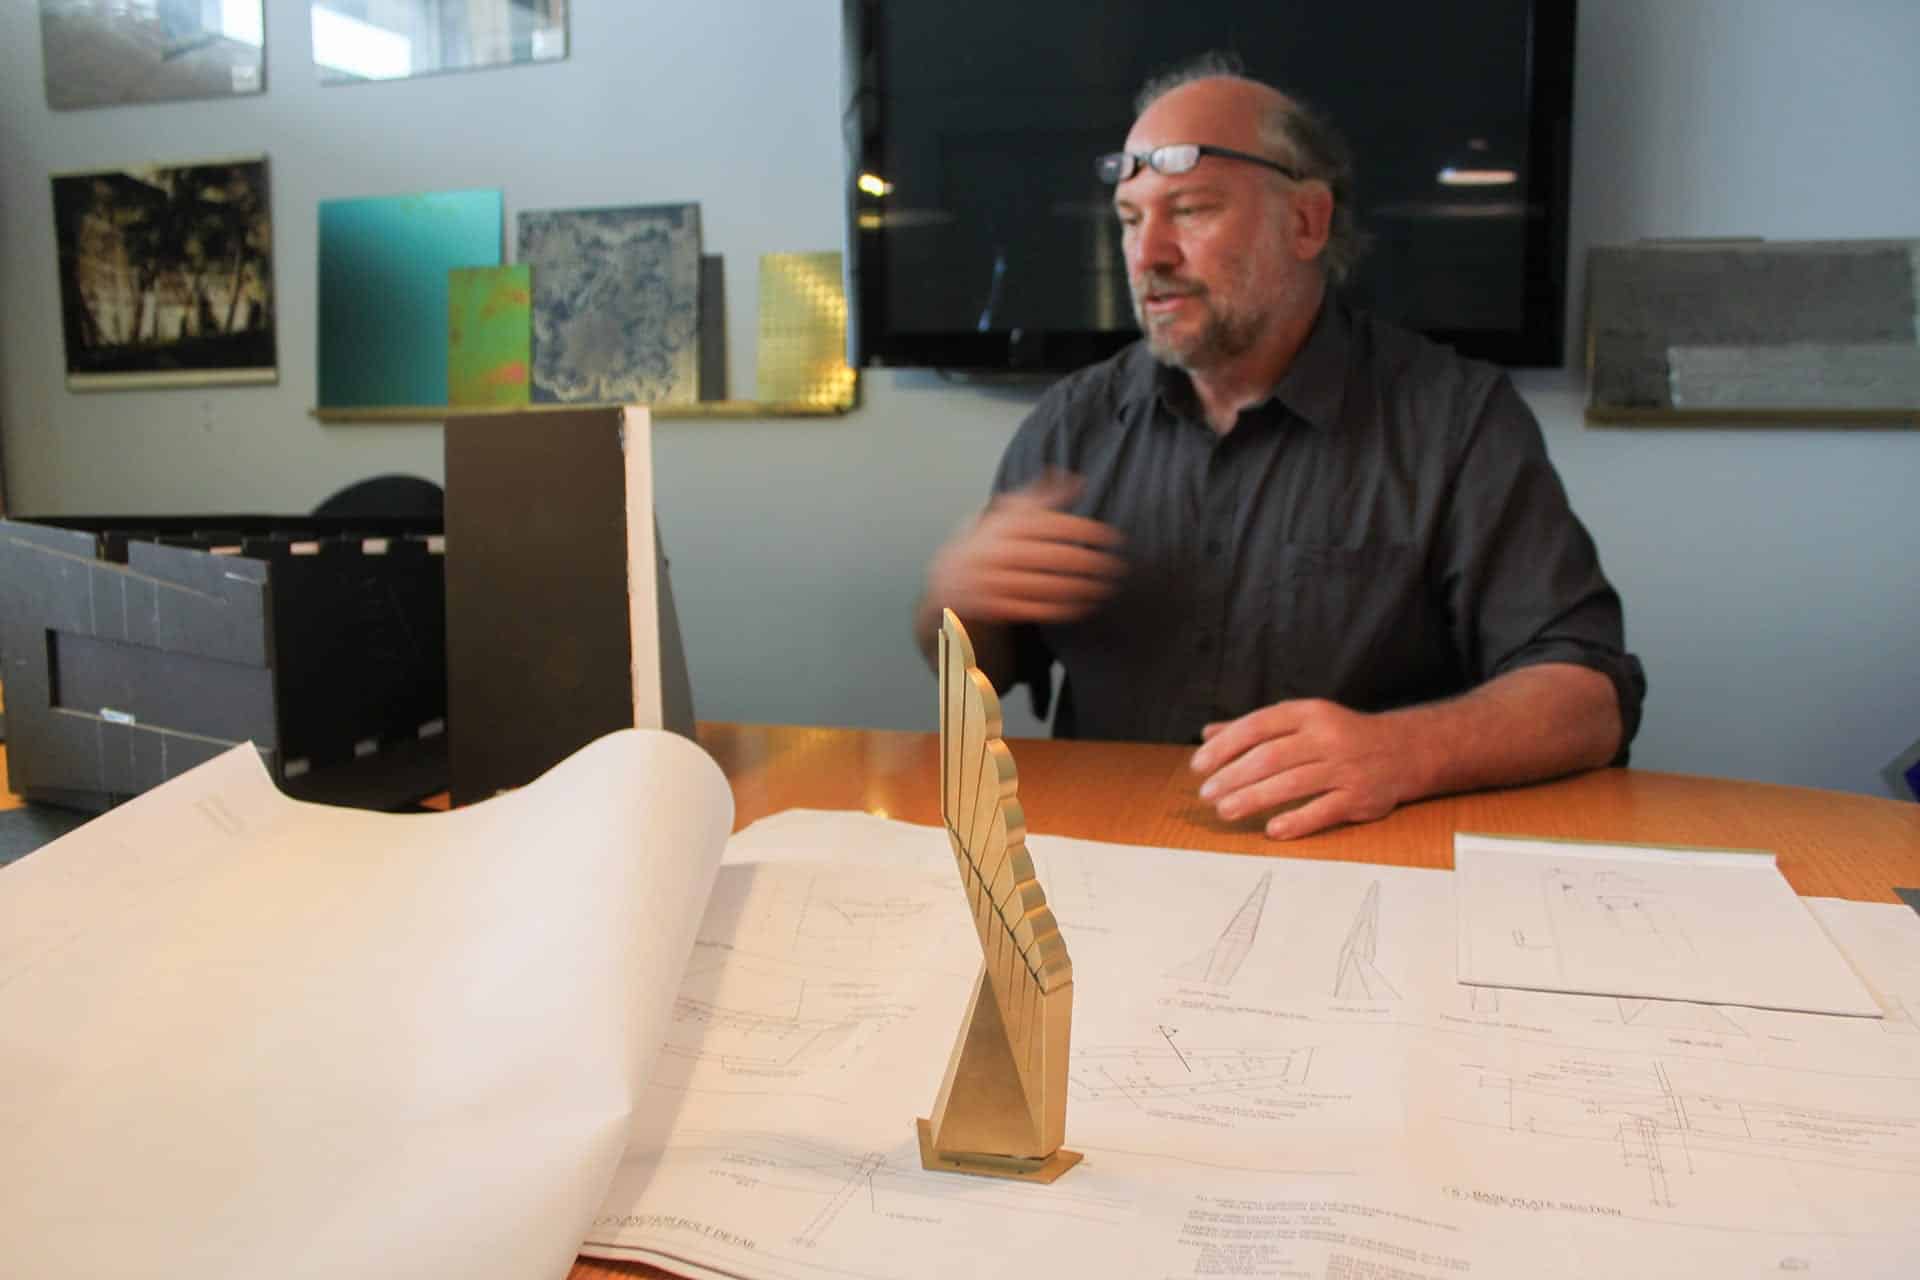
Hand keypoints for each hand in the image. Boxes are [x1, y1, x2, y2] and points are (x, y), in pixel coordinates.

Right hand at [926, 471, 1125, 624]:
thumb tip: (1075, 479)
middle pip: (1054, 557)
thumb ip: (1041, 497)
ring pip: (1046, 586)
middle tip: (1116, 567)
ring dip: (1081, 589)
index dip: (1087, 531)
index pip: (1054, 525)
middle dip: (1090, 563)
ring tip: (1105, 589)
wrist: (946, 578)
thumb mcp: (1008, 514)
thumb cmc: (989, 542)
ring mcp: (993, 580)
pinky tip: (1083, 607)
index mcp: (1006, 525)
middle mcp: (998, 551)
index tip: (1113, 538)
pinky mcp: (993, 605)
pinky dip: (1061, 609)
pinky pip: (1033, 609)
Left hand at [1190, 699, 1418, 839]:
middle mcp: (1327, 737)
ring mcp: (1345, 767)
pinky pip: (1324, 810)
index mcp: (1308, 713)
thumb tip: (1207, 735)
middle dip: (1233, 776)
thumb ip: (1255, 728)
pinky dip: (1297, 821)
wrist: (1403, 750)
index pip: (1257, 726)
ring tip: (1225, 811)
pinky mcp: (1359, 797)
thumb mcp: (1302, 721)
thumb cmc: (1339, 735)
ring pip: (1292, 783)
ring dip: (1253, 799)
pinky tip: (1271, 830)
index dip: (1224, 746)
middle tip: (1207, 794)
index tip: (1199, 766)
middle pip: (1270, 757)